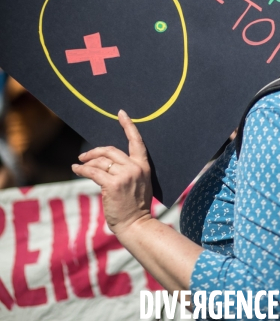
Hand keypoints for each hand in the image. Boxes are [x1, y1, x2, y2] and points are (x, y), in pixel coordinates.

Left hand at [72, 110, 152, 235]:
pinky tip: (76, 169)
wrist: (136, 225)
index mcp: (144, 166)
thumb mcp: (139, 184)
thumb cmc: (135, 207)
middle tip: (84, 155)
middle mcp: (135, 168)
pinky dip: (82, 169)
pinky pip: (93, 172)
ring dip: (87, 162)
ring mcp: (124, 176)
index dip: (128, 125)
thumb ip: (128, 170)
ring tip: (79, 165)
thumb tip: (105, 162)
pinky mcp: (112, 185)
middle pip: (111, 150)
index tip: (121, 113)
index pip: (137, 141)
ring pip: (101, 161)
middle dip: (95, 151)